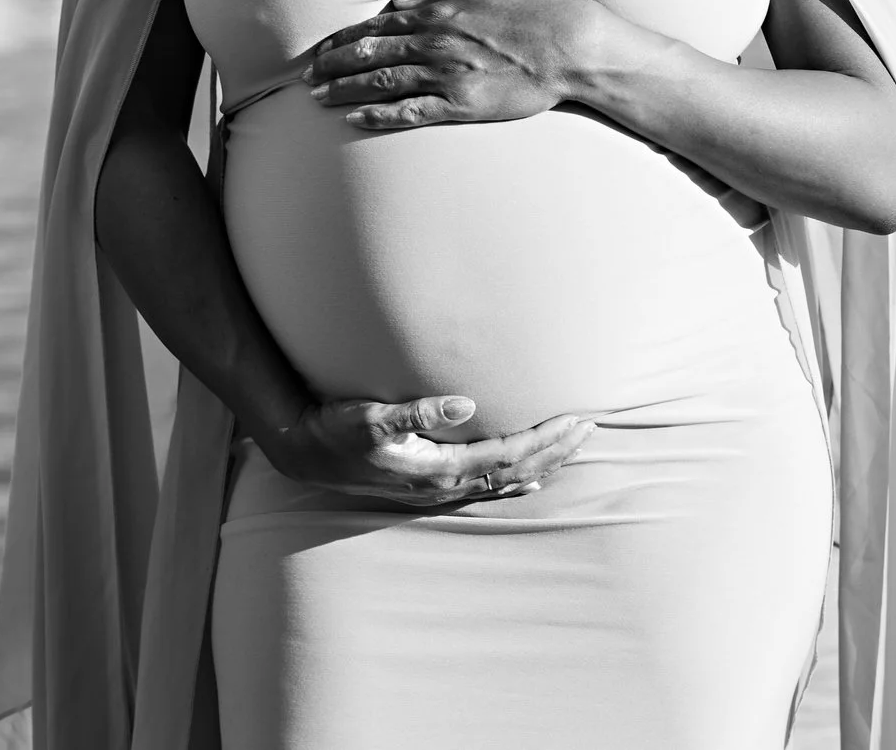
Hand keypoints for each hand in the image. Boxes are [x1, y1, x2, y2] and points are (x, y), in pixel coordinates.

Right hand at [259, 395, 596, 504]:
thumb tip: (466, 403)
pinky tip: (529, 479)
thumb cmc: (336, 428)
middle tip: (591, 429)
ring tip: (573, 448)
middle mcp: (443, 487)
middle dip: (555, 450)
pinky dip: (513, 481)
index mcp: (438, 469)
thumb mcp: (371, 416)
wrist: (303, 452)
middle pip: (515, 471)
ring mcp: (436, 491)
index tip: (577, 419)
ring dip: (541, 464)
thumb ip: (418, 410)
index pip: (508, 455)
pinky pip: (483, 488)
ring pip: (504, 482)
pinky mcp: (428, 487)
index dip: (545, 438)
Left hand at [303, 0, 612, 130]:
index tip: (322, 46)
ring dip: (344, 89)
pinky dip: (378, 115)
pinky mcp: (462, 104)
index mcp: (438, 12)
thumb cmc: (534, 10)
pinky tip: (354, 118)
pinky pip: (410, 112)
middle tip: (306, 74)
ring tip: (318, 95)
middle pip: (369, 53)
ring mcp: (445, 75)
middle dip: (332, 64)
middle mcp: (434, 43)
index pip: (377, 25)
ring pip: (380, 82)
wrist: (571, 46)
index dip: (343, 38)